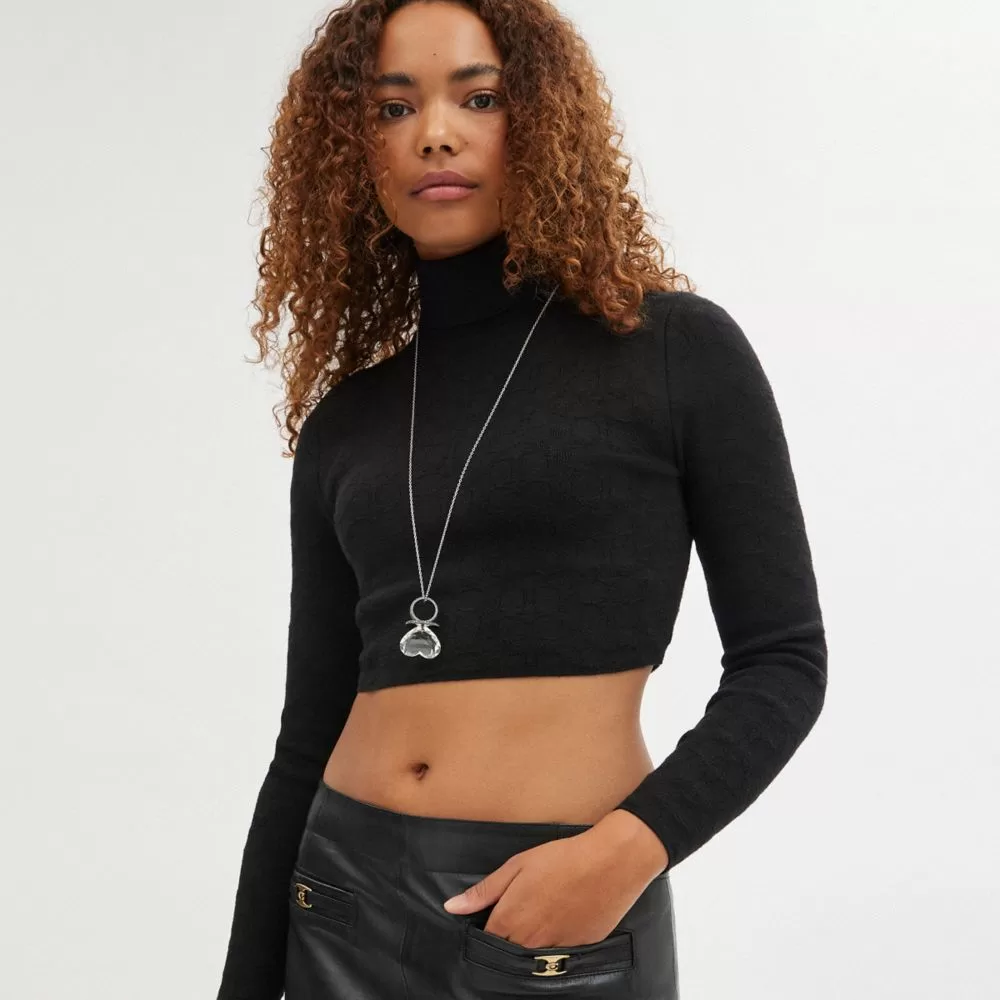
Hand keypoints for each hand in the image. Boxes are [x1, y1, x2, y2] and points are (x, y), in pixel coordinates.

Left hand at [440, 829, 652, 949]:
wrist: (610, 862)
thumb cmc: (561, 858)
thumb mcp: (517, 866)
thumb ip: (484, 891)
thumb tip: (452, 907)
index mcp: (510, 919)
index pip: (486, 941)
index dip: (486, 930)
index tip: (492, 916)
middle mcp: (530, 942)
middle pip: (508, 952)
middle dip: (506, 938)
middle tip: (517, 913)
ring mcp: (555, 949)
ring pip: (532, 957)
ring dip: (529, 943)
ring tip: (540, 915)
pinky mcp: (578, 949)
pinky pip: (557, 955)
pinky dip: (554, 944)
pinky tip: (561, 919)